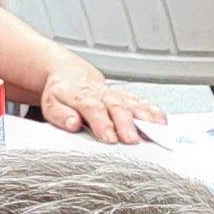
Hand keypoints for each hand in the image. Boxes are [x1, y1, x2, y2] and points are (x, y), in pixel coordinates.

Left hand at [36, 67, 160, 142]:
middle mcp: (101, 94)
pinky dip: (153, 111)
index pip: (92, 108)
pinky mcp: (126, 96)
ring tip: (156, 129)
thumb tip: (72, 123)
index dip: (101, 123)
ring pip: (132, 103)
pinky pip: (142, 102)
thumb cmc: (62, 94)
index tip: (109, 138)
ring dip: (145, 117)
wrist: (71, 74)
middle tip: (132, 139)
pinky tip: (162, 121)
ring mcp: (116, 94)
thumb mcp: (51, 105)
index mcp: (80, 96)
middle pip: (116, 106)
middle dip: (126, 123)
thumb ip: (60, 115)